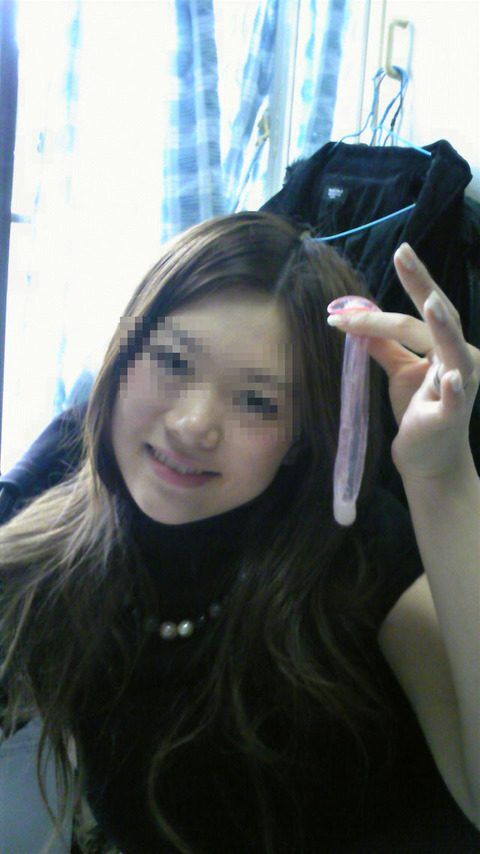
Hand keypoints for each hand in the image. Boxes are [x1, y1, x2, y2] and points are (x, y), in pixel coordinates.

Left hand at [328, 243, 479, 478]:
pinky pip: (455, 400)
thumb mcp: (399, 373)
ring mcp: (460, 387)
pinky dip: (453, 389)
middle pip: (439, 318)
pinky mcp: (452, 416)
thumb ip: (385, 347)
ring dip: (443, 327)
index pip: (420, 313)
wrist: (427, 459)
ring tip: (431, 303)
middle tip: (402, 253)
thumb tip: (358, 322)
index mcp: (445, 347)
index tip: (379, 271)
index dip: (401, 291)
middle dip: (421, 285)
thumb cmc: (418, 413)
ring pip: (454, 352)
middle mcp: (459, 360)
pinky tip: (450, 378)